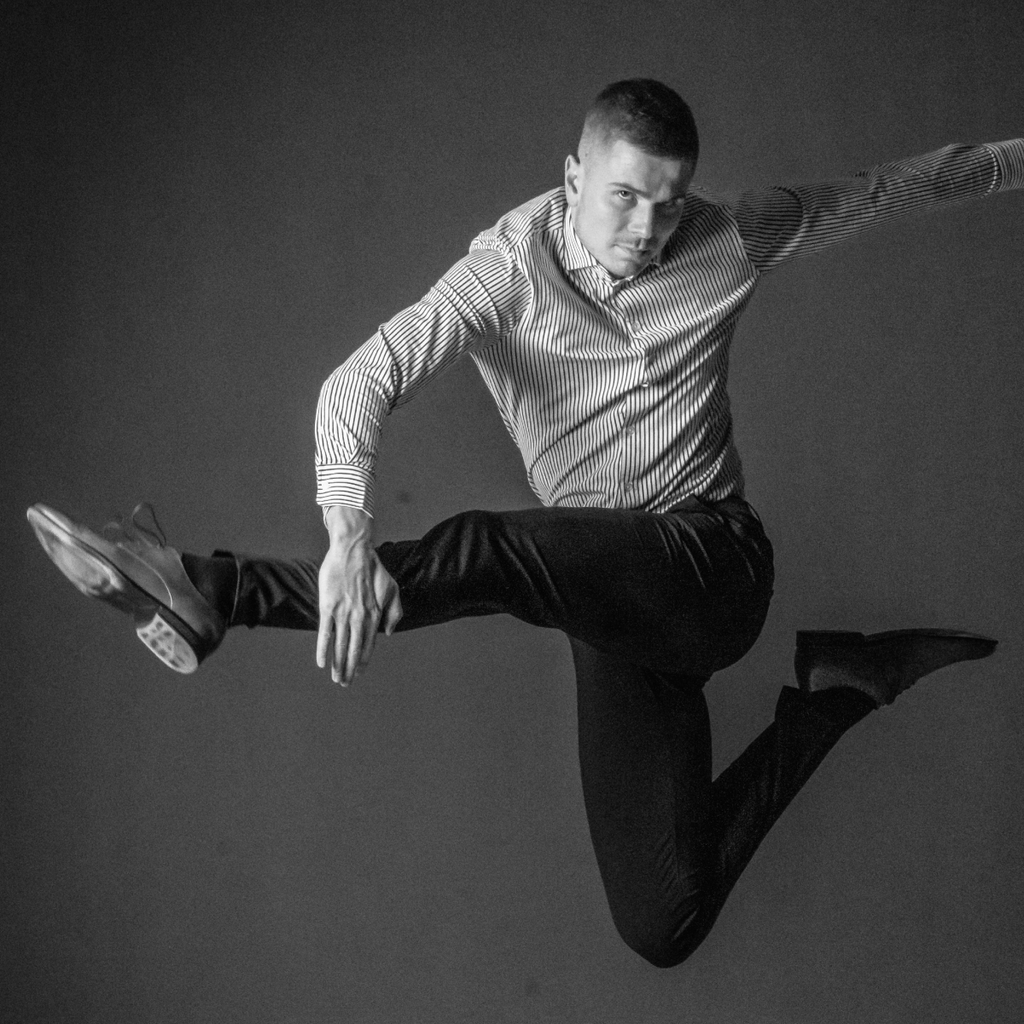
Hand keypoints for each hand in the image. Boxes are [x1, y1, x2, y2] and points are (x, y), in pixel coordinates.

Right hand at [316, 506, 402, 684]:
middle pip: (354, 650)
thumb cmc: (374, 569)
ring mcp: (343, 613)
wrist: (354, 550)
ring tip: (336, 678)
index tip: (359, 673)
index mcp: (375, 614)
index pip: (369, 644)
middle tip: (345, 683)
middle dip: (350, 669)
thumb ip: (393, 612)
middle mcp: (360, 617)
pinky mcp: (328, 607)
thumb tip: (388, 633)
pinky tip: (322, 662)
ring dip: (338, 664)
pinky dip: (324, 649)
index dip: (363, 660)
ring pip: (340, 645)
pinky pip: (325, 633)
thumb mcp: (392, 589)